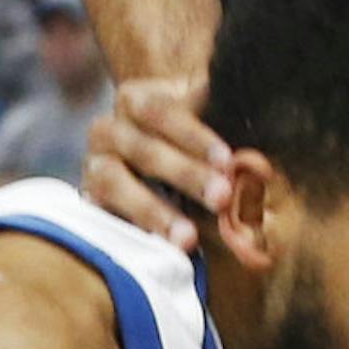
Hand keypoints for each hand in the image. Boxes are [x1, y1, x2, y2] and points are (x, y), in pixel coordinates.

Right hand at [84, 75, 231, 254]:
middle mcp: (107, 129)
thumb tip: (257, 117)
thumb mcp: (204, 116)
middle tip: (222, 197)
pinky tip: (163, 250)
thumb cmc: (191, 139)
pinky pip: (104, 218)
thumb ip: (223, 112)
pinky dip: (133, 232)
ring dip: (154, 211)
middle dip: (186, 175)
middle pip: (144, 150)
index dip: (195, 137)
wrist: (154, 167)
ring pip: (116, 183)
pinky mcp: (90, 203)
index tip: (227, 161)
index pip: (162, 111)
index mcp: (135, 99)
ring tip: (188, 238)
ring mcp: (94, 167)